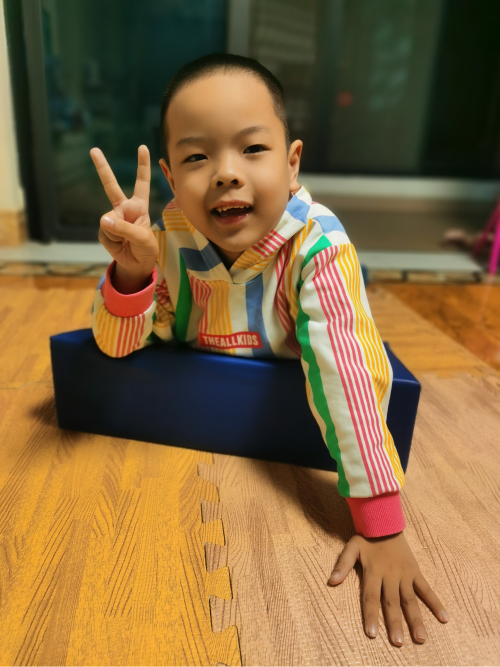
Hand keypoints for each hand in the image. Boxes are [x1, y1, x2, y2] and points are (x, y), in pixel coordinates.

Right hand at [90, 145, 158, 291]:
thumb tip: (104, 220)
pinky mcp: (104, 231)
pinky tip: (119, 245)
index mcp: (139, 206)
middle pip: (111, 186)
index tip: (143, 147)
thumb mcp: (143, 239)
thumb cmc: (146, 248)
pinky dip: (112, 241)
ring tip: (127, 242)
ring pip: (109, 221)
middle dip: (102, 168)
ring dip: (118, 234)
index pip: (142, 183)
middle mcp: (124, 208)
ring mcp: (113, 218)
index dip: (143, 166)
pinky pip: (105, 233)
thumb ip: (125, 229)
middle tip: (94, 150)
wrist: (137, 264)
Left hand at [327, 532, 448, 645]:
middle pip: (392, 602)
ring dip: (416, 619)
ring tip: (420, 638)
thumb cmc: (367, 538)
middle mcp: (390, 575)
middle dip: (395, 623)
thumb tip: (331, 581)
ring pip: (410, 599)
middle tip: (398, 643)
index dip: (370, 615)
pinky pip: (426, 589)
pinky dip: (435, 602)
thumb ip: (342, 564)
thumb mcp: (351, 548)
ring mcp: (404, 574)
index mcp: (373, 571)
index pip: (370, 597)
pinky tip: (444, 618)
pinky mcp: (415, 571)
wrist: (385, 522)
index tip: (372, 634)